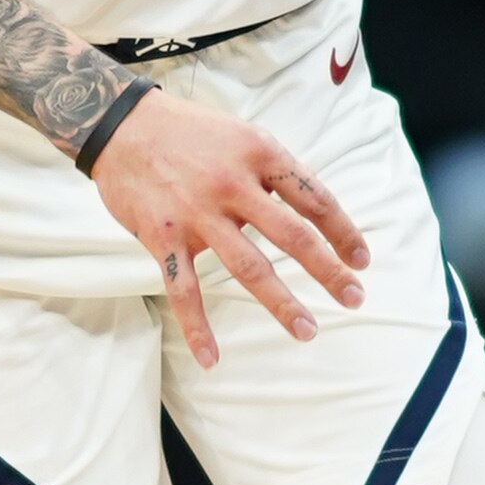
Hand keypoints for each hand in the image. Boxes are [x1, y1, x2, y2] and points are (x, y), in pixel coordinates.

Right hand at [87, 91, 370, 367]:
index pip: (315, 199)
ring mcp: (197, 213)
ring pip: (248, 268)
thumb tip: (312, 215)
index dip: (344, 232)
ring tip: (308, 330)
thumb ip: (274, 173)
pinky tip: (212, 358)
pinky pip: (183, 290)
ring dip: (282, 304)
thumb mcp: (243, 136)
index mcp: (260, 153)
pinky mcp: (163, 237)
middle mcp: (233, 184)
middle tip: (355, 298)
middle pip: (293, 236)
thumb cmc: (190, 132)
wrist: (122, 126)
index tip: (362, 260)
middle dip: (329, 271)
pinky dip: (197, 328)